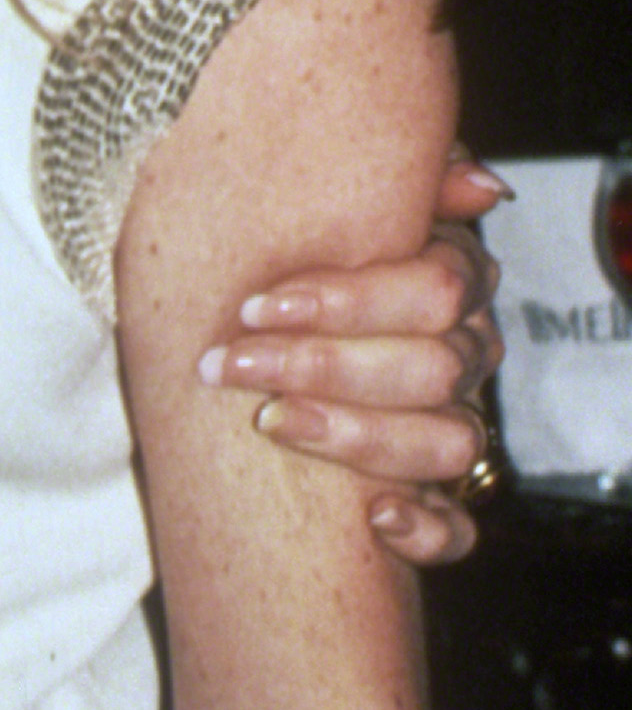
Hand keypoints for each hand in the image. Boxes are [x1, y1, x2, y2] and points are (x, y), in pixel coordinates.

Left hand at [196, 153, 506, 564]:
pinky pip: (459, 530)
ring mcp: (451, 432)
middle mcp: (461, 360)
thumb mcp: (329, 211)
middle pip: (434, 366)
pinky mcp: (437, 505)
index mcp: (448, 289)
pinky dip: (426, 529)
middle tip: (231, 365)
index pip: (438, 289)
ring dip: (355, 436)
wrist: (253, 344)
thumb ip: (407, 179)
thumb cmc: (294, 269)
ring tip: (270, 423)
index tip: (255, 306)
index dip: (349, 299)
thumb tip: (479, 184)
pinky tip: (375, 518)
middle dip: (323, 364)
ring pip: (447, 443)